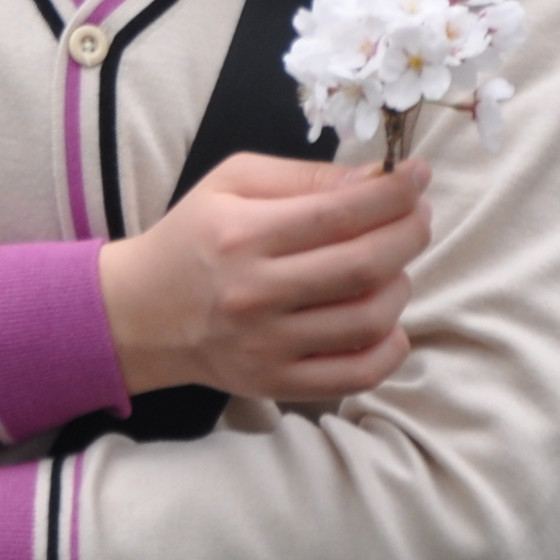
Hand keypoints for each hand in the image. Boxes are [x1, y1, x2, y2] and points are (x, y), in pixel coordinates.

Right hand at [96, 150, 429, 401]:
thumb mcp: (232, 183)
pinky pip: (357, 375)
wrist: (141, 312)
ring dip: (400, 286)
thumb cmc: (193, 237)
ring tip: (393, 266)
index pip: (339, 213)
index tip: (418, 176)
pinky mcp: (276, 383)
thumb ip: (304, 177)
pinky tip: (389, 323)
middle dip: (409, 234)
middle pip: (363, 265)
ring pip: (368, 319)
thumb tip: (376, 180)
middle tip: (418, 216)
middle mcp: (255, 291)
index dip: (393, 193)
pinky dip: (390, 349)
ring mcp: (267, 344)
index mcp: (242, 233)